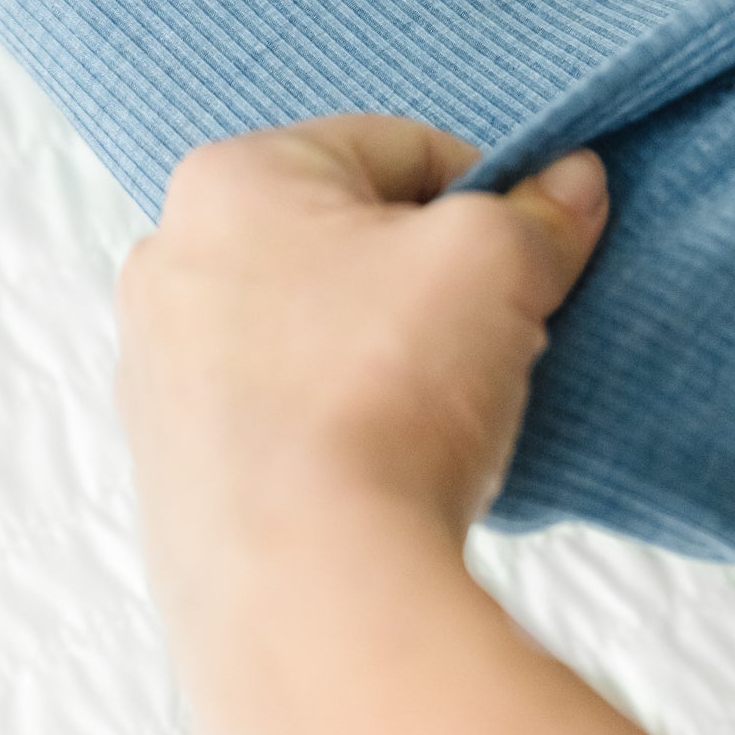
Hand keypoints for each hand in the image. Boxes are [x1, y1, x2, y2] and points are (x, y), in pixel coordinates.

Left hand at [112, 113, 608, 734]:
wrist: (309, 589)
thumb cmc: (384, 389)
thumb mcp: (496, 260)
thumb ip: (540, 210)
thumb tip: (573, 184)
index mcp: (232, 179)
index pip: (398, 146)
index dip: (487, 189)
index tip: (529, 245)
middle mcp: (171, 262)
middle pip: (351, 236)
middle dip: (433, 272)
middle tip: (497, 324)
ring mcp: (160, 373)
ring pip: (318, 324)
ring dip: (392, 345)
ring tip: (452, 401)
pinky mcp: (175, 467)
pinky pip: (288, 407)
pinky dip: (348, 415)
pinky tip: (398, 457)